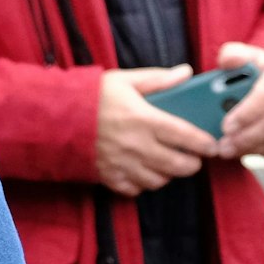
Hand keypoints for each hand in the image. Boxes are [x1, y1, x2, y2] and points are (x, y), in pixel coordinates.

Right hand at [96, 65, 216, 195]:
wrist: (51, 115)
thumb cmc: (89, 96)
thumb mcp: (123, 80)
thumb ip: (157, 79)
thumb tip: (186, 73)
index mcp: (144, 119)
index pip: (188, 137)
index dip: (206, 144)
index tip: (212, 145)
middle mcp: (137, 145)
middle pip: (180, 165)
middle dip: (192, 163)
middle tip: (192, 156)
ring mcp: (122, 164)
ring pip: (160, 181)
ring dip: (167, 174)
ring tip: (165, 163)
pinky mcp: (108, 176)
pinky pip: (135, 190)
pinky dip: (142, 184)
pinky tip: (141, 171)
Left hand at [216, 42, 263, 159]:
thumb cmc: (259, 70)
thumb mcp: (246, 56)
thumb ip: (233, 55)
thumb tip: (228, 61)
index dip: (246, 113)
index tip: (226, 126)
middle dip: (246, 137)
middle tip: (223, 145)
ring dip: (252, 147)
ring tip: (228, 150)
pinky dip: (263, 152)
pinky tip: (244, 152)